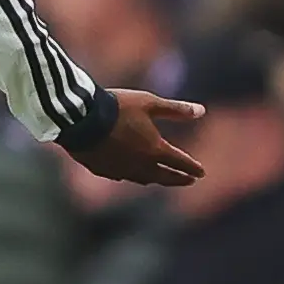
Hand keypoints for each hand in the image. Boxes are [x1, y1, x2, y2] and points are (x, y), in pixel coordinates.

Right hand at [70, 90, 206, 186]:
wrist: (81, 118)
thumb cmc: (118, 106)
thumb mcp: (150, 102)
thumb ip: (176, 109)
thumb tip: (202, 111)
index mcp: (155, 149)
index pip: (180, 162)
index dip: (192, 167)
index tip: (201, 172)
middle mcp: (141, 165)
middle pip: (164, 176)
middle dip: (179, 179)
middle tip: (189, 180)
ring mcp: (121, 170)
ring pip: (144, 179)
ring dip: (156, 179)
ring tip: (162, 178)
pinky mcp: (103, 171)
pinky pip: (122, 176)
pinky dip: (131, 175)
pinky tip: (130, 173)